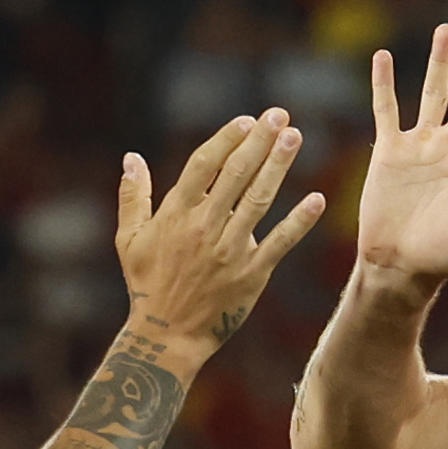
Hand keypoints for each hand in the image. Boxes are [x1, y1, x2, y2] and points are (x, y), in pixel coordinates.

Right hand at [118, 113, 324, 361]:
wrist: (167, 334)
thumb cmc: (147, 285)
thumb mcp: (129, 239)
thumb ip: (133, 196)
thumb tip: (132, 158)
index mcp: (176, 214)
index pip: (204, 165)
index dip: (226, 139)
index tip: (246, 119)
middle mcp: (205, 227)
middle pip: (236, 174)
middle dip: (260, 141)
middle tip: (280, 114)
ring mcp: (230, 250)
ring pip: (259, 199)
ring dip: (279, 165)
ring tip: (295, 137)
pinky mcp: (252, 274)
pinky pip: (280, 243)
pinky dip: (299, 221)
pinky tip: (318, 199)